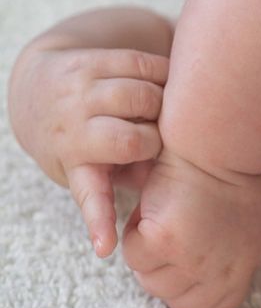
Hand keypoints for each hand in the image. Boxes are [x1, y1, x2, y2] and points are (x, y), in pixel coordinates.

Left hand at [8, 45, 168, 255]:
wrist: (39, 90)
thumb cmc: (83, 143)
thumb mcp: (98, 169)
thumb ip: (138, 174)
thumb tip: (173, 177)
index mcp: (74, 164)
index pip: (90, 196)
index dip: (100, 221)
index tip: (105, 247)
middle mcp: (72, 127)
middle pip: (131, 139)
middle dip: (158, 142)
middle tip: (163, 142)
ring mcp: (80, 90)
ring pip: (142, 97)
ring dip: (165, 106)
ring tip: (169, 113)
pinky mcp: (93, 60)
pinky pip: (144, 66)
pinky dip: (166, 77)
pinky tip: (170, 87)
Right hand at [122, 151, 260, 307]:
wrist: (214, 147)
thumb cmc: (229, 176)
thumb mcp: (251, 226)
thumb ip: (233, 259)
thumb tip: (209, 280)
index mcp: (245, 268)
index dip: (189, 298)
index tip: (177, 273)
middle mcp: (224, 272)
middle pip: (178, 302)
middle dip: (163, 274)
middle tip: (163, 241)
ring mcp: (196, 261)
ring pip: (151, 281)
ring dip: (148, 253)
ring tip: (161, 219)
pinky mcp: (167, 243)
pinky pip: (135, 257)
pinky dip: (134, 234)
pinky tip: (150, 211)